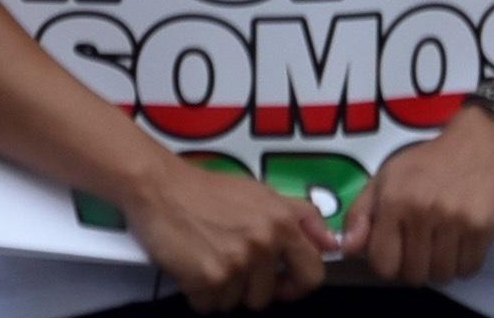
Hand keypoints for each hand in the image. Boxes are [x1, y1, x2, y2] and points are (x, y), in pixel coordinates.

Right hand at [120, 151, 334, 308]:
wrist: (161, 188)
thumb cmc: (209, 191)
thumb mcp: (263, 193)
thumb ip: (301, 218)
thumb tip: (332, 243)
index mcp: (283, 222)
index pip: (313, 274)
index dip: (297, 285)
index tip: (281, 283)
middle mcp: (264, 243)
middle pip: (267, 297)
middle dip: (249, 287)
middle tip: (230, 262)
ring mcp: (237, 263)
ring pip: (236, 303)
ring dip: (222, 289)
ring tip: (209, 257)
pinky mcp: (209, 278)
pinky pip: (210, 306)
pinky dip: (199, 293)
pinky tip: (192, 265)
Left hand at [342, 116, 493, 287]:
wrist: (479, 144)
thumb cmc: (428, 164)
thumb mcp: (386, 178)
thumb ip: (360, 214)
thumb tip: (347, 249)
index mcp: (394, 200)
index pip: (383, 264)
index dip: (388, 264)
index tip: (396, 252)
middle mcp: (423, 210)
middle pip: (414, 275)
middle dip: (415, 267)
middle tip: (422, 247)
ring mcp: (455, 220)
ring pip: (442, 275)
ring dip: (441, 267)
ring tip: (442, 245)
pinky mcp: (483, 227)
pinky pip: (469, 269)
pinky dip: (464, 264)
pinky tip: (461, 243)